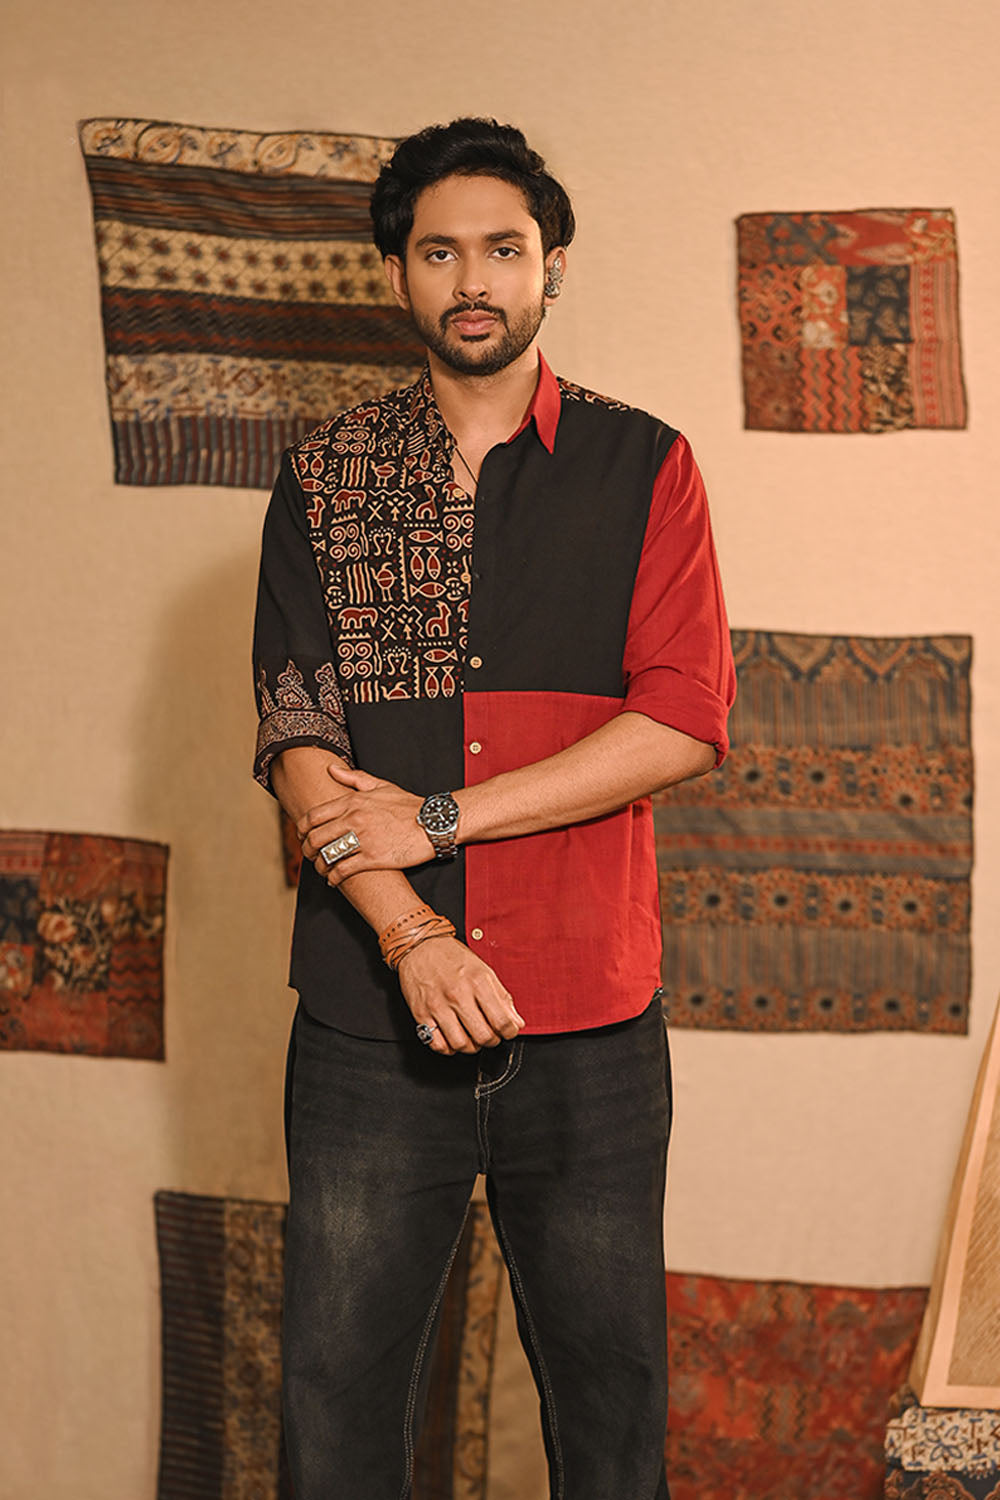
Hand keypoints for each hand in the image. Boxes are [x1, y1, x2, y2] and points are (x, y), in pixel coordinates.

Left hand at [298, 763, 431, 886]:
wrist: (433, 822)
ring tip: (321, 868)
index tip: (302, 835)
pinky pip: (343, 870)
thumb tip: (331, 769)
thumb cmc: (408, 805)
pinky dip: (333, 877)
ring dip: (319, 865)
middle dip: (307, 849)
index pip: (313, 816)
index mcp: (352, 801)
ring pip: (327, 855)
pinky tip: (333, 880)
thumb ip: (353, 778)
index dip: (301, 829)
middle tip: (309, 855)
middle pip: (315, 838)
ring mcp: (363, 840)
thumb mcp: (381, 786)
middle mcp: (354, 819)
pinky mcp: (373, 858)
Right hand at [397, 936, 524, 1055]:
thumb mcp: (484, 970)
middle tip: (490, 1034)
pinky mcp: (421, 1014)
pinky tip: (453, 1037)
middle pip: (483, 1036)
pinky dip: (449, 1048)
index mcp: (477, 982)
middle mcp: (458, 995)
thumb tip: (516, 1022)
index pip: (502, 1021)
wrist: (420, 946)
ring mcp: (438, 1006)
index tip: (508, 1031)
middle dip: (492, 1040)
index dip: (510, 1032)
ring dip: (471, 1046)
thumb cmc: (452, 957)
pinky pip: (438, 1045)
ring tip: (472, 1037)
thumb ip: (502, 997)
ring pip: (461, 1044)